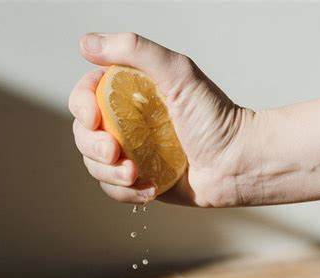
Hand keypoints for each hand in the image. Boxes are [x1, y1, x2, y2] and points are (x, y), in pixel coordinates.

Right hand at [69, 32, 255, 206]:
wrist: (238, 163)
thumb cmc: (215, 117)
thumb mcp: (178, 73)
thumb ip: (134, 51)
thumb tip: (86, 43)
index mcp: (130, 93)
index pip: (86, 95)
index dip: (81, 106)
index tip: (93, 116)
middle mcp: (126, 122)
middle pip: (84, 134)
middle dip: (93, 146)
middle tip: (115, 151)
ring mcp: (132, 152)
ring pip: (94, 165)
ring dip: (109, 173)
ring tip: (136, 174)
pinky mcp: (139, 180)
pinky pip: (112, 189)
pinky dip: (126, 192)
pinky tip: (150, 188)